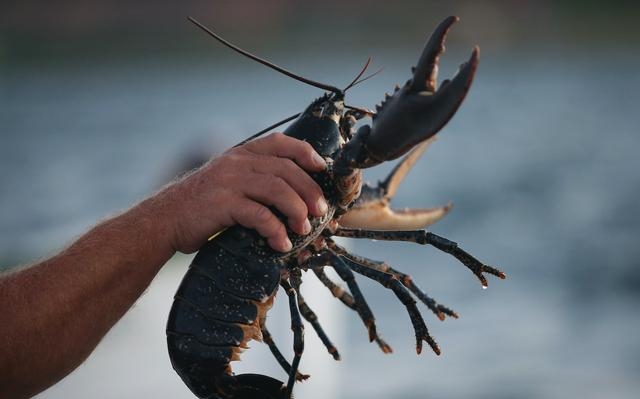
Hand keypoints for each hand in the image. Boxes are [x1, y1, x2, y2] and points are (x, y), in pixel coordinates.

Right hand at [160, 133, 328, 252]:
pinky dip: (275, 231)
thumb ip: (253, 179)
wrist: (164, 221)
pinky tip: (280, 243)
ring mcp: (229, 181)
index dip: (306, 153)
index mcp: (240, 154)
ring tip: (303, 229)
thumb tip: (292, 194)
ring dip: (296, 211)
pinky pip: (260, 215)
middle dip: (309, 191)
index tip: (322, 168)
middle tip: (320, 211)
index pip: (280, 143)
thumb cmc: (200, 206)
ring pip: (277, 190)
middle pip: (286, 170)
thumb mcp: (227, 181)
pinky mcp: (223, 204)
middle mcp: (236, 162)